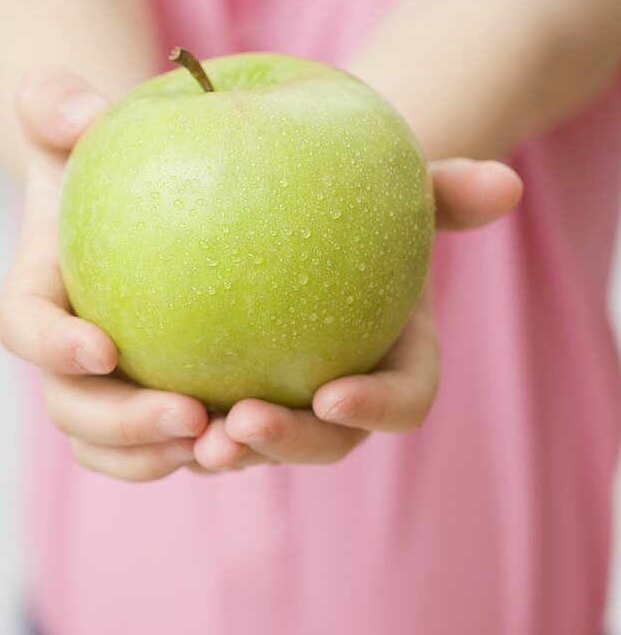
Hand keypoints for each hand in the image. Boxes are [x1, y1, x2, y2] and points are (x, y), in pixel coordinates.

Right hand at [0, 67, 208, 481]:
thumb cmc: (117, 161)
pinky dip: (214, 453)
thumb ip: (63, 105)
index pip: (24, 327)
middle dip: (123, 426)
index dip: (52, 345)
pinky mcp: (173, 403)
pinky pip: (183, 446)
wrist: (162, 205)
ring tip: (225, 447)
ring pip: (124, 450)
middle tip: (186, 415)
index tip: (103, 346)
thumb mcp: (85, 121)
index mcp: (41, 299)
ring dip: (167, 457)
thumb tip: (77, 110)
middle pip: (74, 412)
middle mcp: (73, 360)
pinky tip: (263, 440)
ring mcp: (121, 391)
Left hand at [191, 159, 522, 470]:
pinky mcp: (212, 399)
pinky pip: (192, 427)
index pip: (403, 401)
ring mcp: (276, 406)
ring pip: (253, 450)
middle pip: (325, 444)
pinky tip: (128, 399)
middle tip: (240, 426)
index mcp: (393, 362)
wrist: (276, 201)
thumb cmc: (347, 193)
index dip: (377, 409)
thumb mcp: (390, 182)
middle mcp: (335, 399)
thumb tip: (506, 189)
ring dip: (221, 452)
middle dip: (287, 445)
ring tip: (185, 432)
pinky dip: (164, 429)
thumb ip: (444, 190)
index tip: (333, 394)